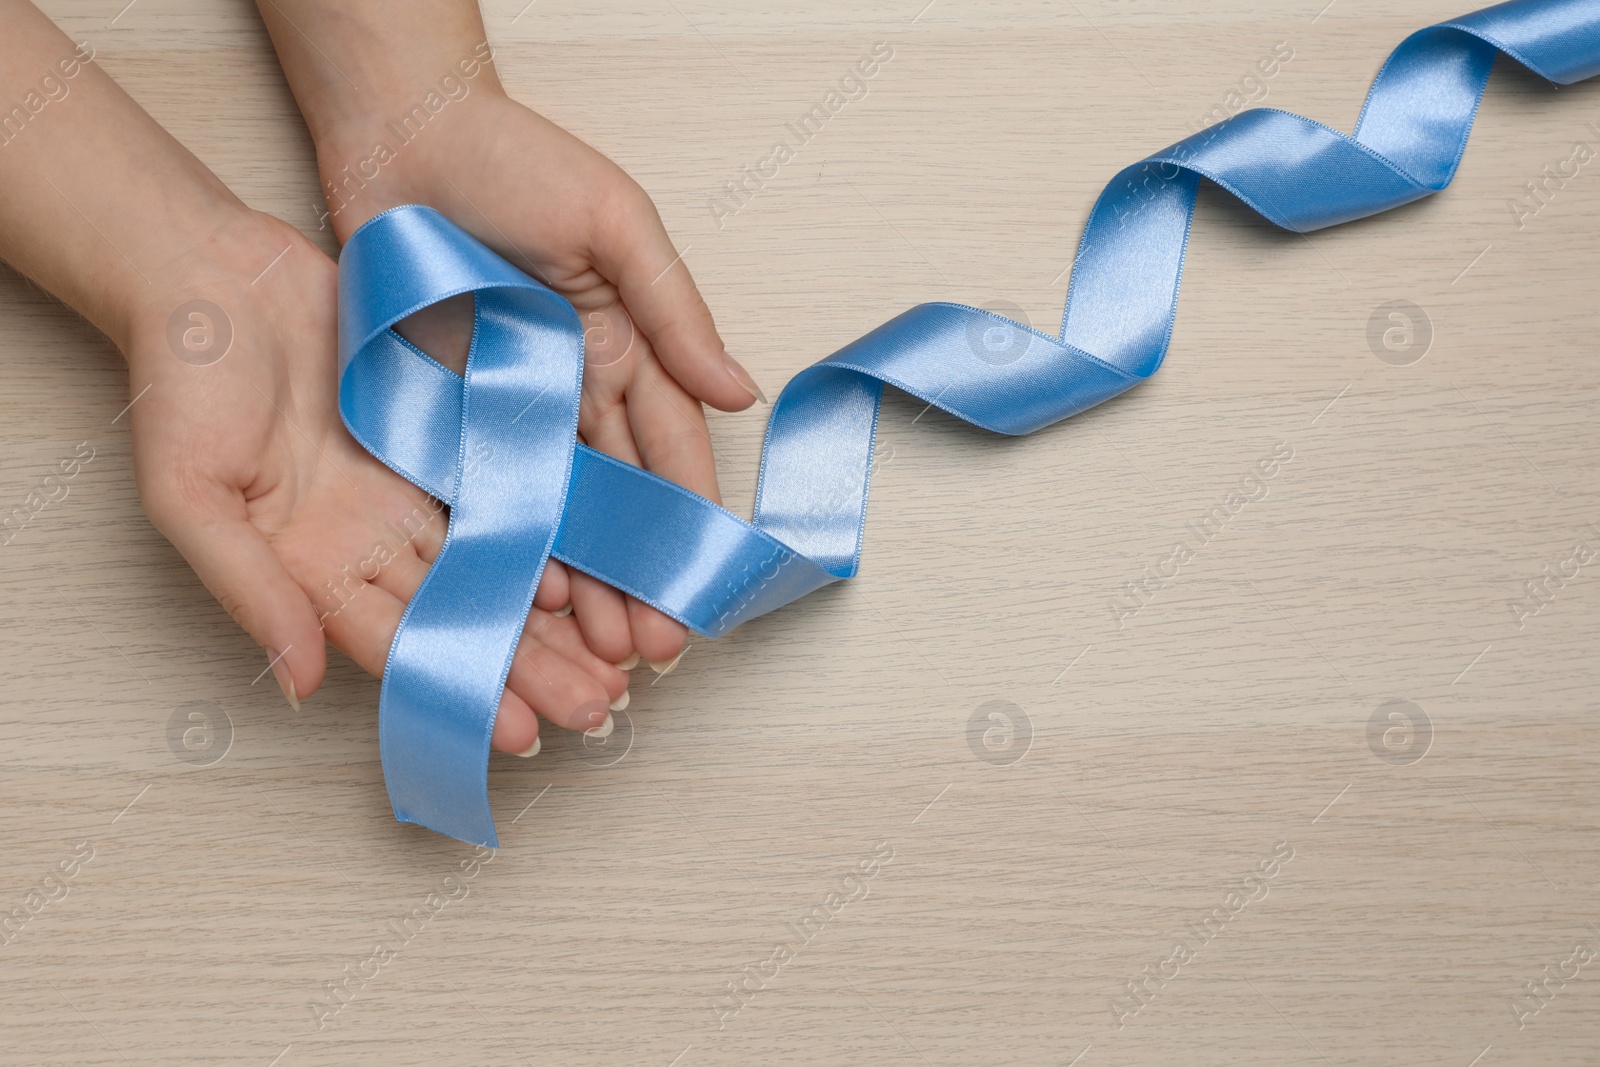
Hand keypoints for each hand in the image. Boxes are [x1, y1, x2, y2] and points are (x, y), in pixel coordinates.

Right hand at [123, 211, 628, 752]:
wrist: (212, 274)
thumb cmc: (180, 383)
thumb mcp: (189, 495)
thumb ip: (247, 586)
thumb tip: (302, 680)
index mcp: (311, 566)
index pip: (400, 644)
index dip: (460, 687)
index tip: (521, 733)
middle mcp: (371, 538)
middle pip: (462, 615)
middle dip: (529, 667)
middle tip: (599, 710)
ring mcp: (411, 487)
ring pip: (496, 561)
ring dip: (556, 612)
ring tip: (617, 656)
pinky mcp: (443, 431)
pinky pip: (507, 485)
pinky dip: (551, 524)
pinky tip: (599, 560)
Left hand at [318, 92, 765, 667]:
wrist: (398, 133)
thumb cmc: (515, 159)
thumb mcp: (615, 224)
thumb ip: (676, 313)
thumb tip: (740, 395)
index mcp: (627, 348)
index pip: (671, 454)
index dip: (686, 524)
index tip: (699, 590)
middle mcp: (574, 390)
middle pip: (615, 501)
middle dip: (635, 577)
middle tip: (647, 654)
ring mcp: (508, 407)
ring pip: (552, 511)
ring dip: (577, 581)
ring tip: (590, 651)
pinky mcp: (442, 411)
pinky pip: (477, 490)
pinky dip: (503, 544)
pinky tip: (521, 597)